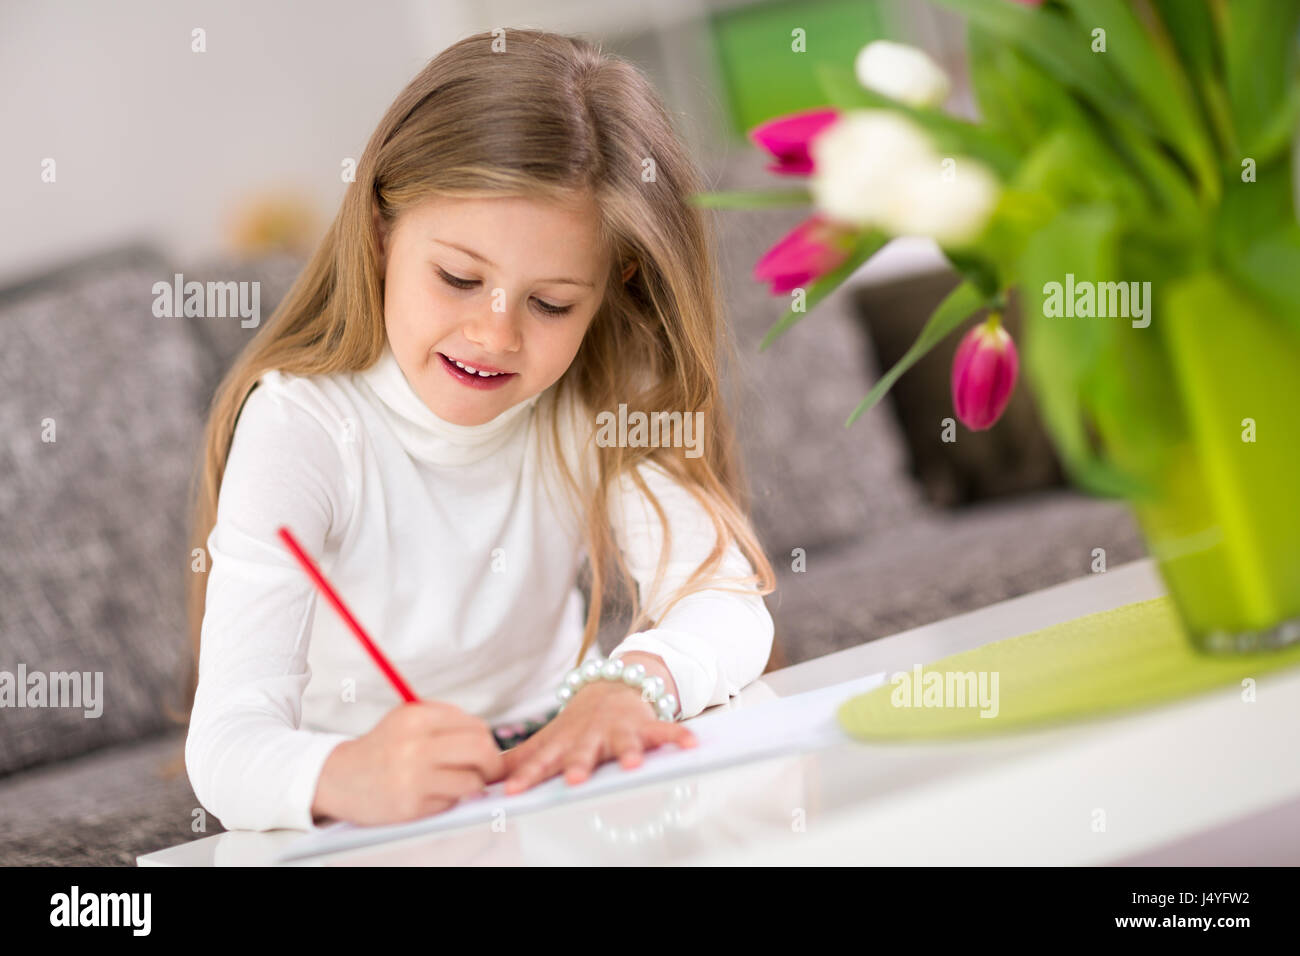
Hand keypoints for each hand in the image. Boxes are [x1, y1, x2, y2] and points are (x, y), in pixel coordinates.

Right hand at [312, 700, 505, 825]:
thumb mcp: (408, 719)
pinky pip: (452, 802)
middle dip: (493, 763)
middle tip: (490, 771)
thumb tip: (487, 737)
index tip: (487, 751)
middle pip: (481, 749)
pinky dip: (452, 799)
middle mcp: (415, 744)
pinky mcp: (411, 804)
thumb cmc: (383, 748)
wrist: (339, 778)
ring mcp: (413, 776)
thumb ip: (446, 721)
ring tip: (462, 783)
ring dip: (474, 785)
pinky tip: (436, 794)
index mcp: (418, 717)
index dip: (488, 741)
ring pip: (472, 780)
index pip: (475, 726)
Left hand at [500, 680, 696, 794]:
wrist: (612, 684)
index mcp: (564, 743)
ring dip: (629, 751)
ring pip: (623, 741)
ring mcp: (618, 729)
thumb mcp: (548, 740)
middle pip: (583, 752)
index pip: (541, 762)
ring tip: (633, 764)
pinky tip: (692, 745)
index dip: (526, 776)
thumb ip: (518, 762)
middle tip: (576, 779)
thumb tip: (480, 781)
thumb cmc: (577, 725)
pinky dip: (678, 737)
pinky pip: (665, 731)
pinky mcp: (645, 724)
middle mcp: (590, 736)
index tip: (512, 792)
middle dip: (580, 764)